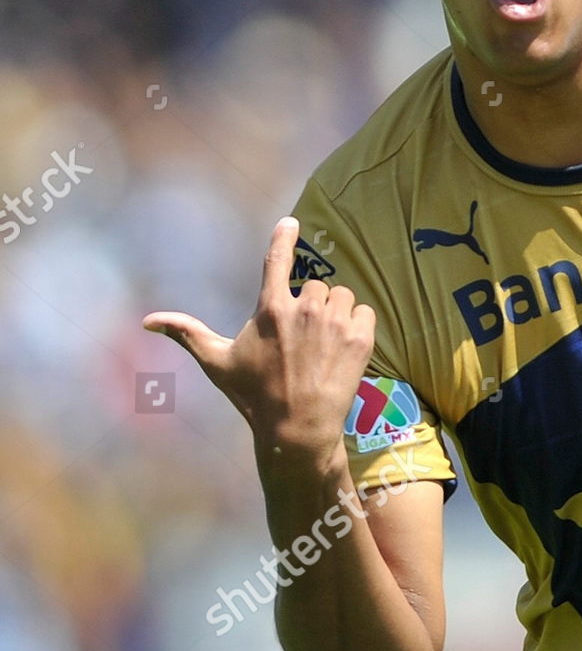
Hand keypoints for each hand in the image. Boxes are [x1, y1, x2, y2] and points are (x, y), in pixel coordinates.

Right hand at [142, 216, 375, 458]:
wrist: (298, 429)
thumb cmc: (254, 395)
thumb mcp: (217, 362)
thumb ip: (187, 333)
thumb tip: (147, 321)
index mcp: (270, 309)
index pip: (277, 260)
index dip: (283, 237)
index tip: (290, 222)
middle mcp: (305, 308)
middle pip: (314, 284)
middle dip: (310, 304)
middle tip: (303, 337)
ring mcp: (335, 322)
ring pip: (341, 295)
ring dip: (335, 312)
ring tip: (324, 344)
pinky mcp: (361, 337)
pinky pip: (364, 311)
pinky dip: (358, 324)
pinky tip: (344, 347)